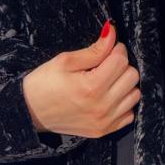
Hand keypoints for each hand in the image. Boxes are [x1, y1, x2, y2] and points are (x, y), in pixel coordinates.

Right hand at [21, 22, 140, 138]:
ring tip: (106, 81)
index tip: (106, 49)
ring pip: (134, 95)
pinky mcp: (104, 131)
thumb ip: (94, 50)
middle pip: (132, 77)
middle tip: (105, 65)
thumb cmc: (43, 84)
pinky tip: (108, 97)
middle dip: (121, 66)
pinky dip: (122, 103)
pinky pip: (129, 114)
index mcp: (91, 87)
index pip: (121, 60)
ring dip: (124, 84)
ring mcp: (104, 121)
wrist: (29, 112)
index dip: (115, 49)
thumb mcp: (65, 61)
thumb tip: (113, 33)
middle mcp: (102, 106)